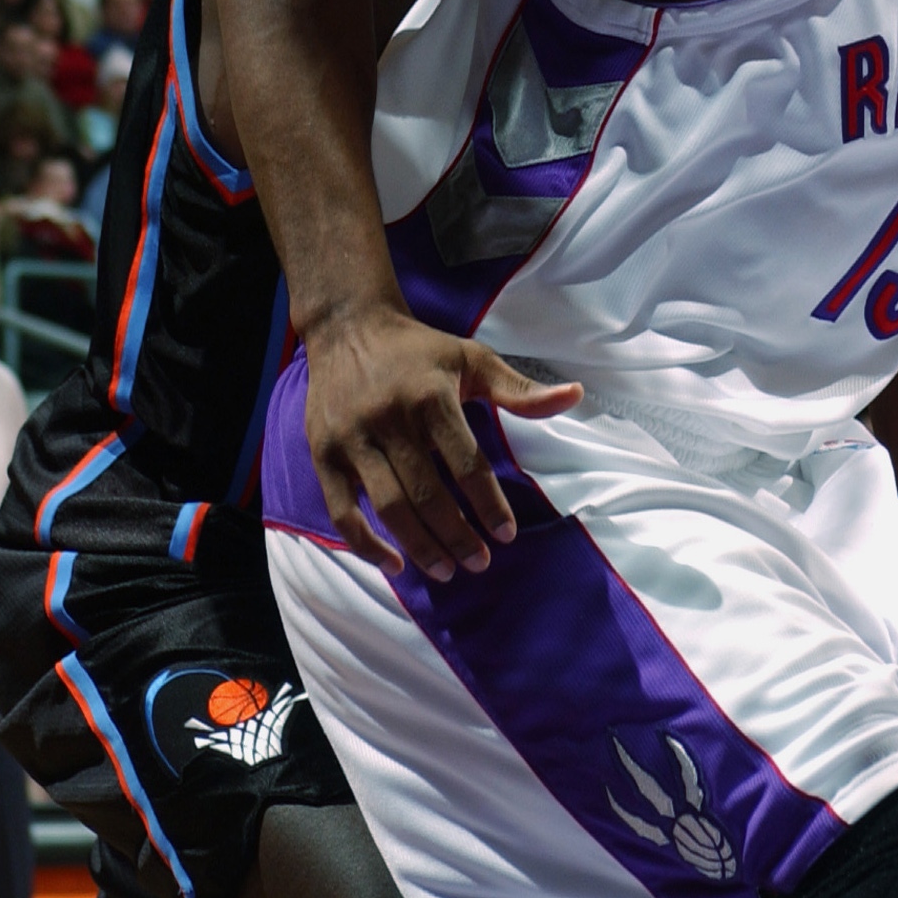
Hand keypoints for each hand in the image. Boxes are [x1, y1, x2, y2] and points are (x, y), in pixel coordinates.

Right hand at [304, 304, 580, 580]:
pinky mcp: (323, 455)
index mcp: (430, 396)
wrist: (348, 327)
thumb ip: (519, 389)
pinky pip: (342, 512)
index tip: (507, 535)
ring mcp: (352, 439)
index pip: (466, 462)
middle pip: (427, 493)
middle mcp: (389, 418)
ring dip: (420, 546)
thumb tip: (575, 395)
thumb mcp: (473, 359)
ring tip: (447, 571)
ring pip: (389, 507)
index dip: (489, 503)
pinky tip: (395, 564)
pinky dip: (366, 545)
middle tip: (479, 563)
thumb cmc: (419, 350)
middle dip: (457, 535)